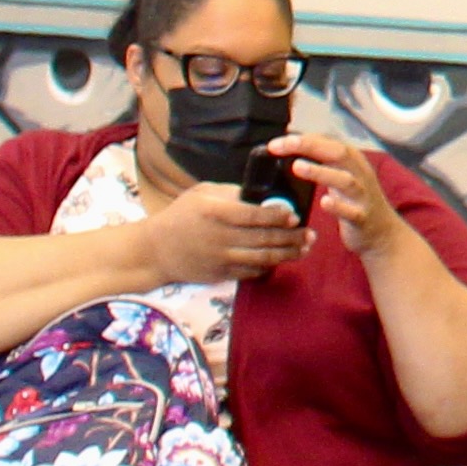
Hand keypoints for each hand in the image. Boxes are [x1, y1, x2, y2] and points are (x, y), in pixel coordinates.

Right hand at [137, 178, 315, 288]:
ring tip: (305, 248)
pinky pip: (251, 271)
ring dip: (287, 254)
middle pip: (264, 238)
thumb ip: (232, 192)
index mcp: (216, 212)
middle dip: (292, 237)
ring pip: (262, 258)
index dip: (278, 216)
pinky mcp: (220, 273)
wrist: (155, 250)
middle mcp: (220, 236)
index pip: (255, 215)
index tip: (296, 215)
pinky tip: (282, 259)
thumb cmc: (181, 214)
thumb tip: (264, 192)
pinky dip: (269, 266)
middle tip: (311, 234)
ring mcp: (221, 258)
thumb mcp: (203, 193)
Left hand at [269, 126, 403, 261]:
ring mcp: (362, 196)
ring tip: (297, 167)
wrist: (382, 232)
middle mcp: (359, 173)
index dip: (301, 139)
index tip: (274, 144)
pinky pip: (352, 211)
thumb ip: (322, 161)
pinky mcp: (362, 217)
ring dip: (321, 172)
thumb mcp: (341, 175)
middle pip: (337, 153)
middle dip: (310, 146)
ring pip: (345, 180)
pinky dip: (338, 206)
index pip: (326, 142)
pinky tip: (324, 202)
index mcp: (351, 160)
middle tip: (284, 145)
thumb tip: (291, 145)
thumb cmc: (354, 200)